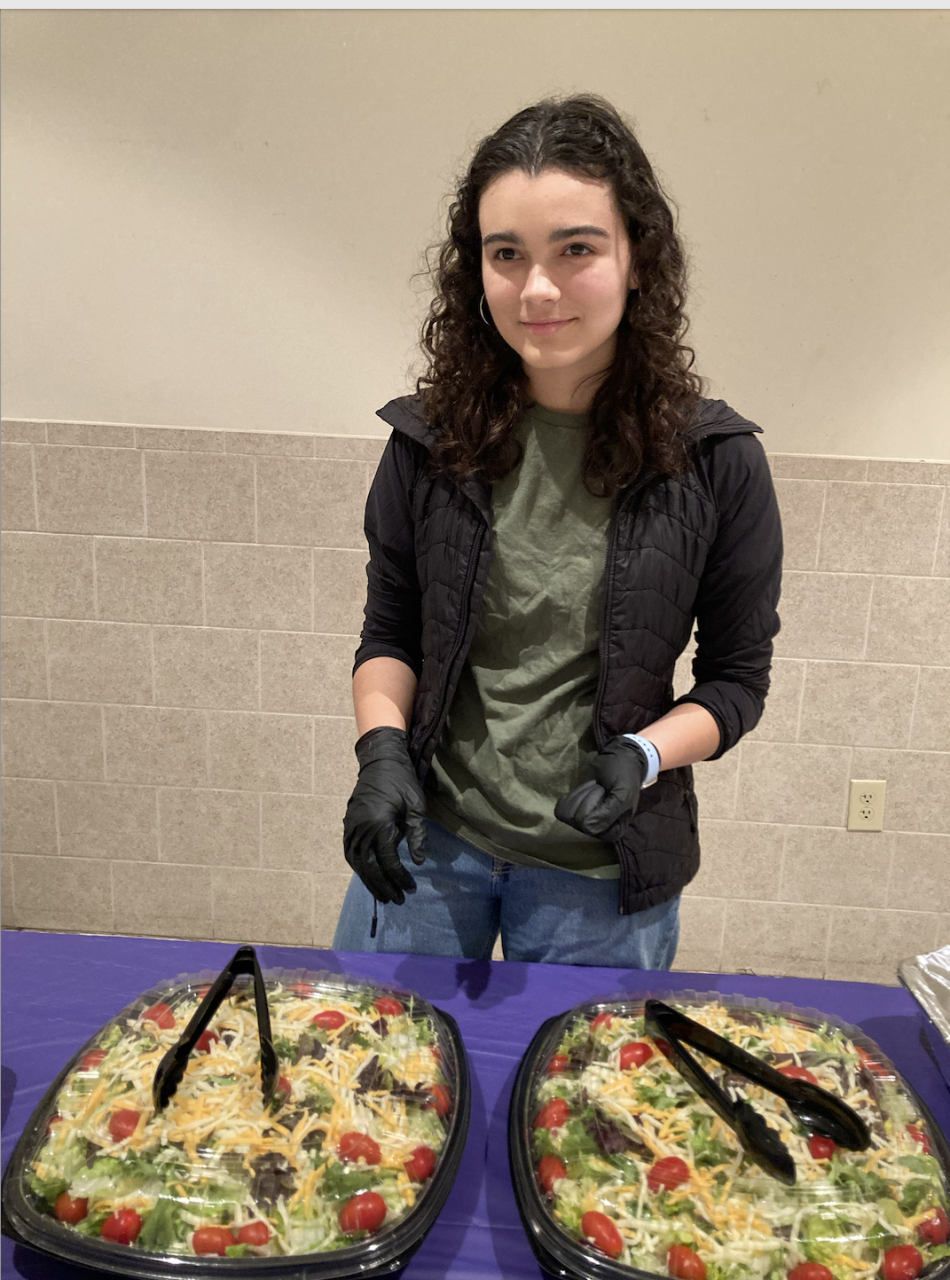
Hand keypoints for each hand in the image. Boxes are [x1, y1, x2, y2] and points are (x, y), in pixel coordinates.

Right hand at [343, 727, 427, 904]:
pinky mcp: (348, 824)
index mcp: (379, 824)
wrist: (380, 759)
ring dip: (369, 881)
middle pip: (370, 866)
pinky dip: (357, 868)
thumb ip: (418, 834)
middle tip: (397, 900)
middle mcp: (361, 828)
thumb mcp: (416, 805)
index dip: (400, 877)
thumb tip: (419, 862)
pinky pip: (349, 852)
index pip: (388, 860)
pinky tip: (366, 877)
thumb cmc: (402, 781)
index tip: (412, 888)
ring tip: (382, 896)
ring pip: (357, 863)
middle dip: (384, 886)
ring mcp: (351, 827)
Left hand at [554, 736, 648, 841]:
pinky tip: (586, 790)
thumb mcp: (622, 794)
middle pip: (577, 820)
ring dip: (581, 794)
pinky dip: (572, 794)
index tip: (606, 792)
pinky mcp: (573, 813)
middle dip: (588, 798)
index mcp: (615, 831)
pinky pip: (561, 808)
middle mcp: (599, 832)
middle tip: (601, 788)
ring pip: (568, 814)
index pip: (589, 826)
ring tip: (596, 787)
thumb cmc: (623, 776)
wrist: (617, 758)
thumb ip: (608, 813)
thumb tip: (586, 827)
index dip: (594, 805)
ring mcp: (585, 823)